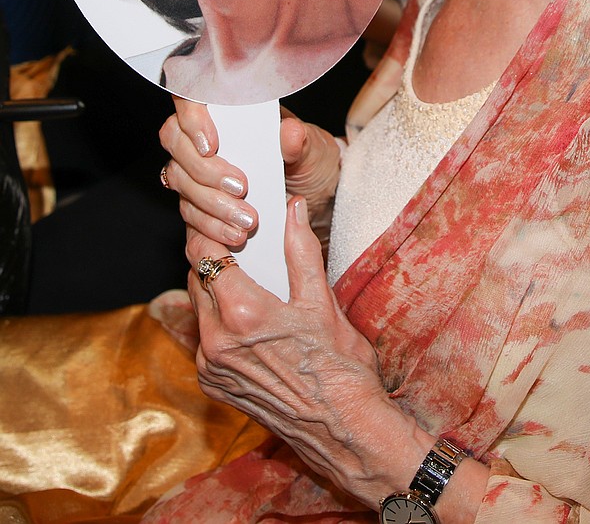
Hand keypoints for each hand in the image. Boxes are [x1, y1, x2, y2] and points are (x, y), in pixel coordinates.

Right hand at [160, 98, 341, 249]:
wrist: (314, 197)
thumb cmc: (308, 160)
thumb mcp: (312, 148)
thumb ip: (299, 141)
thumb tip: (290, 133)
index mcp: (230, 110)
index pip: (191, 96)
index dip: (191, 117)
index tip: (212, 143)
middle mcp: (206, 135)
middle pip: (175, 140)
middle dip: (205, 170)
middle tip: (241, 187)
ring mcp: (197, 170)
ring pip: (179, 179)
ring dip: (210, 203)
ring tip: (247, 220)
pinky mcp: (198, 203)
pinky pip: (189, 214)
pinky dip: (210, 227)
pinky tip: (234, 236)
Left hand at [186, 195, 430, 504]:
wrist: (343, 432)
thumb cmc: (340, 369)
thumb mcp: (322, 302)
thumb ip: (301, 249)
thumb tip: (293, 208)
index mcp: (242, 315)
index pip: (203, 256)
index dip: (209, 232)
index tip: (223, 220)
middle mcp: (216, 342)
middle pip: (196, 279)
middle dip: (213, 257)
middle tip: (238, 242)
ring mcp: (211, 367)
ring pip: (198, 309)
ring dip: (214, 288)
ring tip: (246, 277)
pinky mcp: (213, 386)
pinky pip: (204, 339)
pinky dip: (218, 321)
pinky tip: (248, 317)